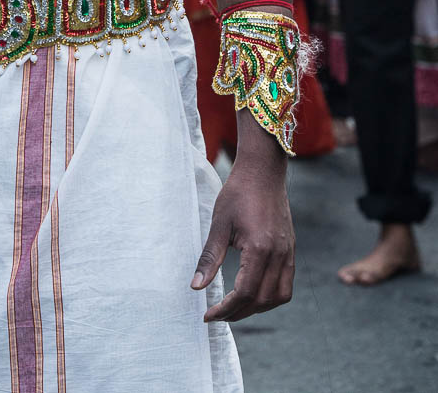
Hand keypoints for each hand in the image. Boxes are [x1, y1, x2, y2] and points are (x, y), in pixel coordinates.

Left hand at [192, 153, 294, 322]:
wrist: (263, 171)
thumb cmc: (238, 193)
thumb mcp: (219, 223)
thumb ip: (210, 257)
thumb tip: (196, 286)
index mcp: (260, 249)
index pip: (245, 293)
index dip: (226, 309)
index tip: (208, 314)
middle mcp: (279, 255)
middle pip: (262, 300)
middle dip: (239, 312)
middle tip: (217, 314)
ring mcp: (288, 253)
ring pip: (279, 296)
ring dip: (257, 307)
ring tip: (235, 307)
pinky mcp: (291, 250)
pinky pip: (286, 284)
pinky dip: (270, 295)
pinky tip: (252, 292)